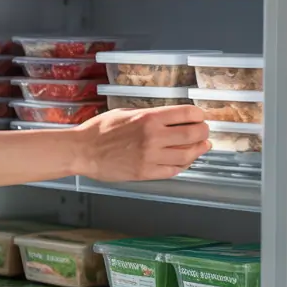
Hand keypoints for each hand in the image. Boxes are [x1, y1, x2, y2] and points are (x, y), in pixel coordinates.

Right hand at [72, 105, 210, 182]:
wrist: (82, 151)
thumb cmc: (98, 130)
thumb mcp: (124, 113)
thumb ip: (147, 115)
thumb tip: (167, 118)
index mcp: (148, 118)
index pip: (187, 114)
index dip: (198, 115)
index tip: (199, 117)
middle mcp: (153, 137)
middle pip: (193, 135)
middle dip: (203, 133)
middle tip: (204, 133)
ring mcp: (150, 157)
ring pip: (187, 155)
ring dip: (198, 150)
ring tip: (200, 147)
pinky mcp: (145, 173)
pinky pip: (173, 170)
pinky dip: (183, 165)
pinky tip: (183, 161)